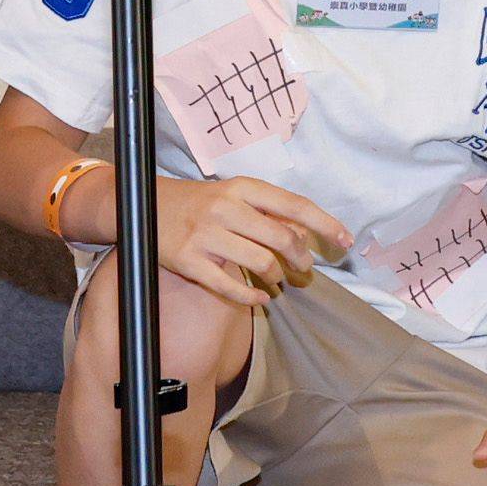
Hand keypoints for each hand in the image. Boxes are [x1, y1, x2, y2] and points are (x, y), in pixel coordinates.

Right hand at [152, 174, 349, 309]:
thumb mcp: (231, 196)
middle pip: (281, 237)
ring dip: (277, 276)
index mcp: (240, 188)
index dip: (324, 224)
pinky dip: (251, 295)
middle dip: (301, 258)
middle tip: (304, 268)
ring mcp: (206, 236)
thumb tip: (303, 236)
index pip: (294, 205)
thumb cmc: (197, 202)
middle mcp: (225, 208)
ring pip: (260, 262)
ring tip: (278, 279)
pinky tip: (260, 297)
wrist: (141, 204)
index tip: (345, 240)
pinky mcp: (189, 260)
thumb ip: (265, 212)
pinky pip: (229, 285)